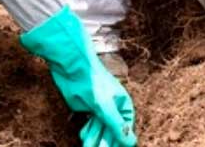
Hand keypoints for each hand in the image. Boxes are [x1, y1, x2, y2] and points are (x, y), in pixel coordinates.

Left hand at [20, 7, 136, 146]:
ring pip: (100, 130)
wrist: (72, 66)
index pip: (125, 131)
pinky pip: (91, 125)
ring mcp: (101, 108)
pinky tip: (84, 135)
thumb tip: (132, 143)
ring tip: (87, 146)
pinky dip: (88, 132)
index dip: (118, 142)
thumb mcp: (105, 107)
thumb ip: (117, 126)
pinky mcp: (88, 108)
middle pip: (112, 132)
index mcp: (124, 106)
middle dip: (105, 142)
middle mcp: (114, 108)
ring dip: (95, 139)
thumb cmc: (92, 82)